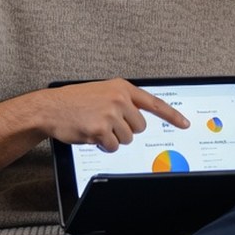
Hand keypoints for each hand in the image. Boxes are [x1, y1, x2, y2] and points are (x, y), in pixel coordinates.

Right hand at [43, 79, 190, 151]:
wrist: (50, 107)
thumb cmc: (75, 102)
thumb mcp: (102, 92)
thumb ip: (123, 101)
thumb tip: (140, 120)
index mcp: (122, 88)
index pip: (154, 103)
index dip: (172, 115)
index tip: (185, 124)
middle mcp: (119, 99)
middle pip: (140, 127)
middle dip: (125, 130)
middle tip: (107, 124)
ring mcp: (110, 114)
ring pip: (127, 139)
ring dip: (113, 138)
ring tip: (95, 126)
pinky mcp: (101, 129)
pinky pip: (113, 147)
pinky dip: (103, 145)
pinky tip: (90, 134)